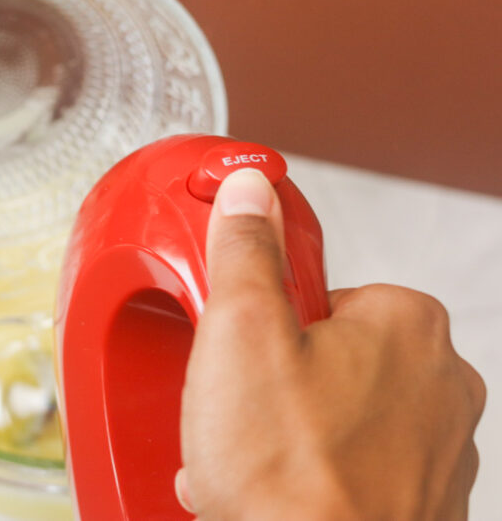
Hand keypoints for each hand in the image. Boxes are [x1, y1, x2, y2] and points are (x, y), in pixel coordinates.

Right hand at [177, 169, 485, 519]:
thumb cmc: (288, 477)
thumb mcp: (240, 334)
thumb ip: (246, 251)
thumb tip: (251, 191)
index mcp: (406, 323)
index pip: (322, 290)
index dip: (267, 321)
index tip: (242, 349)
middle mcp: (440, 382)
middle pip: (331, 351)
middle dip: (277, 378)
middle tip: (240, 408)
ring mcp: (439, 449)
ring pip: (341, 411)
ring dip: (290, 428)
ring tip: (250, 460)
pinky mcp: (425, 504)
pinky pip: (357, 466)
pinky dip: (314, 474)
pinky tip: (273, 492)